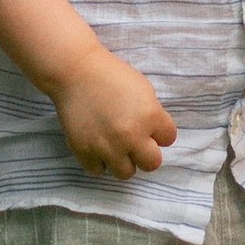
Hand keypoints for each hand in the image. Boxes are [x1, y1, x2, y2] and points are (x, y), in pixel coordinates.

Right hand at [54, 45, 176, 180]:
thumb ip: (152, 115)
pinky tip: (96, 146)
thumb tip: (152, 135)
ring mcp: (107, 146)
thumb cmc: (112, 75)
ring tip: (114, 145)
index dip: (159, 132)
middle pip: (151, 164)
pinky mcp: (84, 151)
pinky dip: (97, 160)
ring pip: (125, 173)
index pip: (169, 138)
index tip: (148, 125)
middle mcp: (131, 136)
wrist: (75, 71)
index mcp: (150, 116)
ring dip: (122, 160)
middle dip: (145, 153)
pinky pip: (97, 170)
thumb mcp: (143, 89)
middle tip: (134, 142)